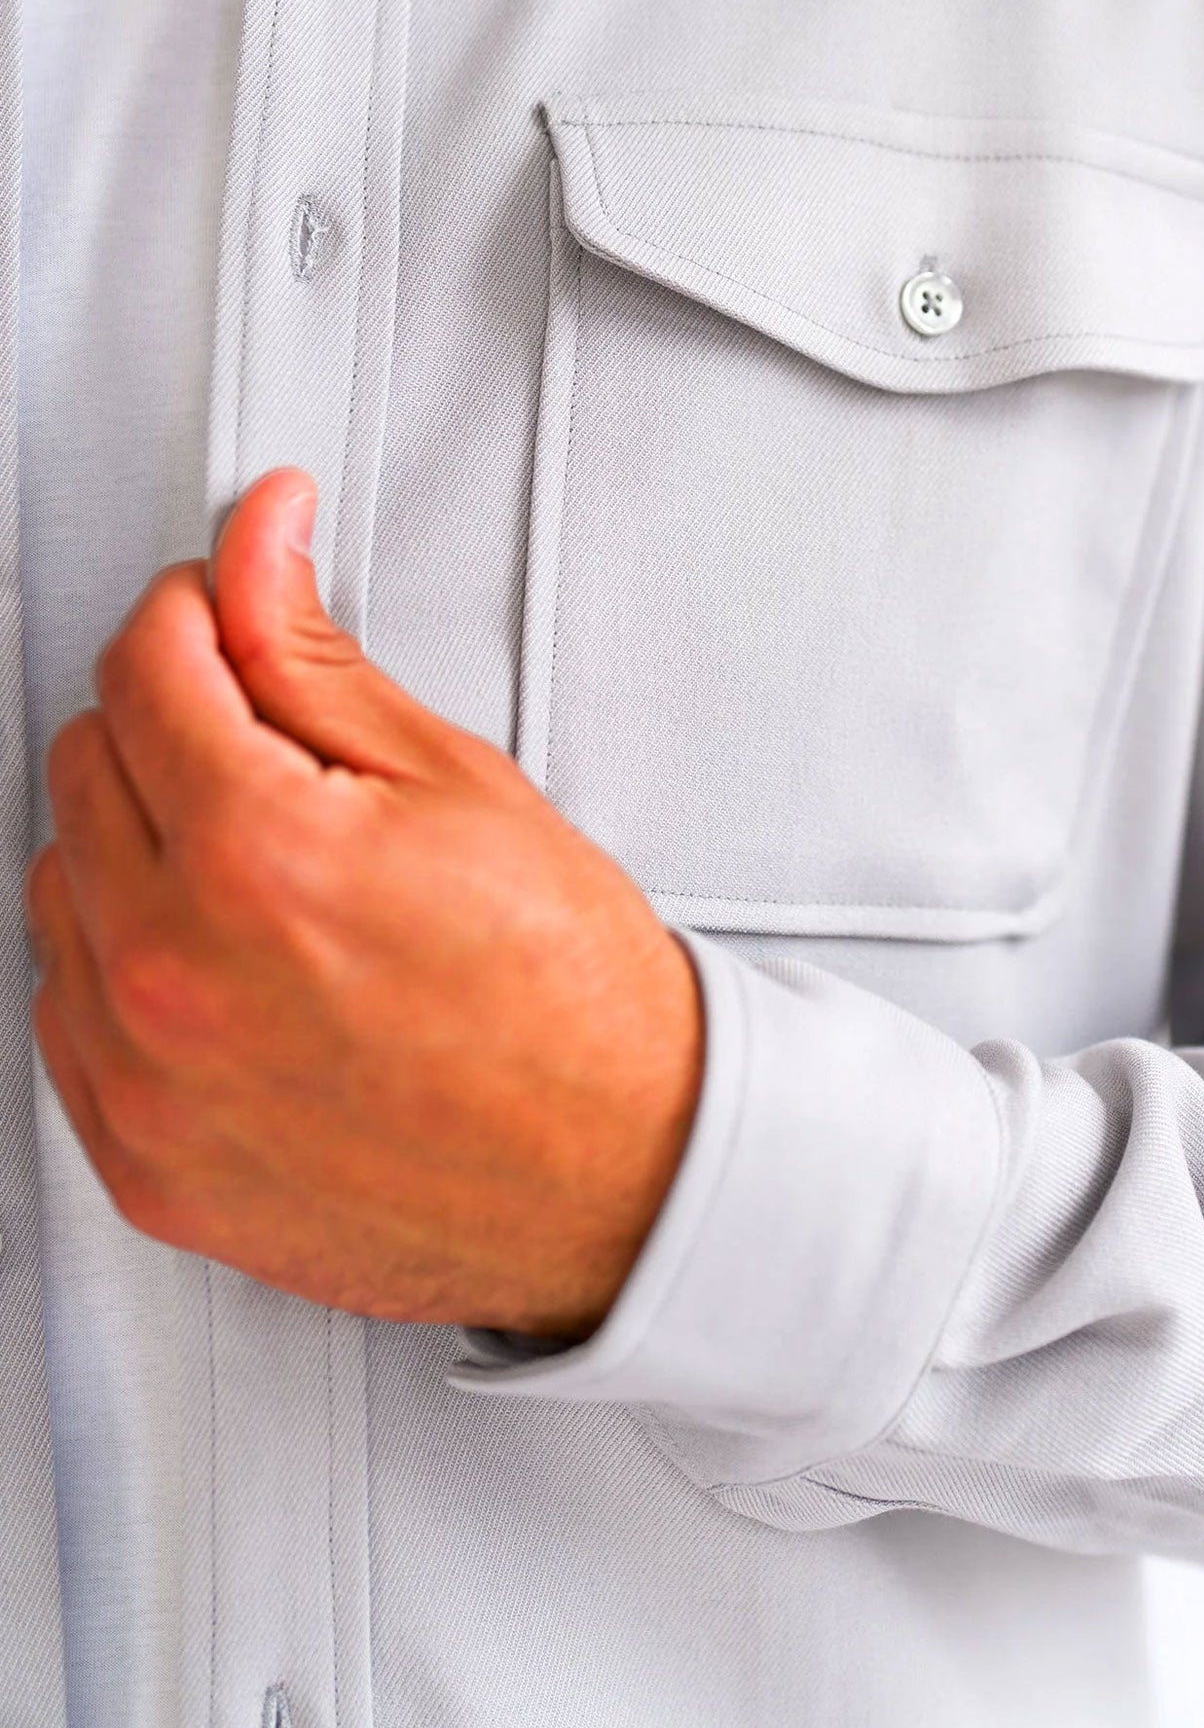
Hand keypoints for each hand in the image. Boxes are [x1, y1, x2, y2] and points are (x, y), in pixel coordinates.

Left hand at [24, 467, 704, 1341]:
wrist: (617, 1173)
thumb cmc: (566, 995)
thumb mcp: (455, 780)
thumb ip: (311, 655)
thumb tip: (253, 554)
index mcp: (256, 856)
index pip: (146, 662)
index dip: (201, 607)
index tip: (232, 605)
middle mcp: (172, 974)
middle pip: (85, 763)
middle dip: (172, 723)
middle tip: (278, 748)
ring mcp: (144, 1082)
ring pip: (61, 887)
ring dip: (139, 848)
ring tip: (269, 870)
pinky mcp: (140, 1164)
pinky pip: (66, 1017)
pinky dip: (127, 968)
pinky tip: (233, 961)